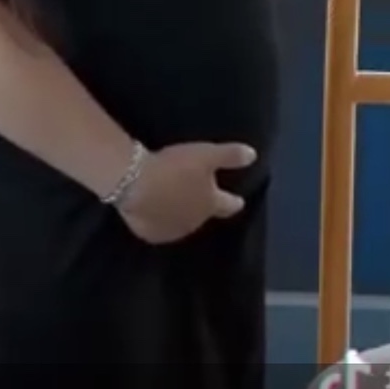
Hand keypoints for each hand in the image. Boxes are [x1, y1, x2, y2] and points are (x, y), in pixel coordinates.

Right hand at [117, 141, 255, 244]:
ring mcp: (172, 231)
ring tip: (173, 202)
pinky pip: (159, 227)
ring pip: (181, 223)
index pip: (228, 205)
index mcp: (210, 203)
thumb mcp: (205, 154)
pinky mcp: (150, 234)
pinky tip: (153, 212)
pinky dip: (159, 220)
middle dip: (203, 207)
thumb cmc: (174, 167)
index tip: (239, 202)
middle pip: (203, 215)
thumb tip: (253, 156)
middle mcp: (194, 222)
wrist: (136, 184)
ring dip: (180, 214)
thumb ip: (229, 156)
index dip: (234, 202)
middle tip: (197, 196)